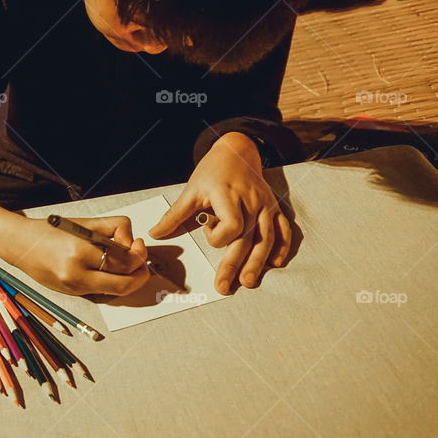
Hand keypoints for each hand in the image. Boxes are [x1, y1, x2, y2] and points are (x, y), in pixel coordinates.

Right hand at [6, 215, 149, 296]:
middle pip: (124, 284)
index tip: (138, 245)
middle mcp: (76, 275)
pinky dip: (112, 282)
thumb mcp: (84, 223)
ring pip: (115, 292)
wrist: (21, 245)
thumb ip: (113, 230)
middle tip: (141, 260)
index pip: (123, 262)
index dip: (137, 255)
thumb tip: (133, 244)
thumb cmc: (50, 230)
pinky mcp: (73, 295)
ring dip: (128, 279)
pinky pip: (103, 292)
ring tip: (128, 264)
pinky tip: (111, 269)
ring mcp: (74, 289)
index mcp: (79, 252)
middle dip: (139, 273)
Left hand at [149, 132, 290, 294]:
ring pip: (266, 238)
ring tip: (249, 282)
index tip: (207, 229)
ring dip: (258, 263)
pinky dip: (281, 246)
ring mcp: (265, 204)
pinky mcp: (274, 206)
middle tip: (224, 287)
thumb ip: (175, 214)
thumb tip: (155, 234)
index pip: (232, 226)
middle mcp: (251, 201)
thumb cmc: (212, 171)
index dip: (218, 236)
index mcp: (228, 195)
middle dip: (235, 265)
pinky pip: (283, 229)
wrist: (237, 150)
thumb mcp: (191, 190)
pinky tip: (274, 263)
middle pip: (247, 239)